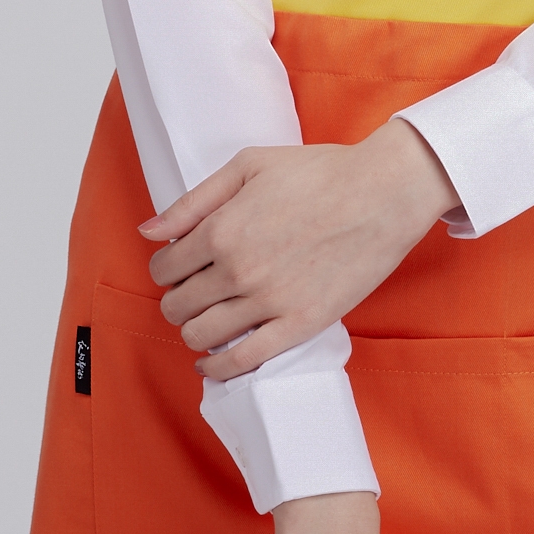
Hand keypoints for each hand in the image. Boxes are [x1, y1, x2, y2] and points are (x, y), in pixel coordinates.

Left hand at [139, 121, 457, 378]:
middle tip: (194, 291)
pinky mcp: (299, 324)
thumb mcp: (249, 165)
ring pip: (201, 336)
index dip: (165, 267)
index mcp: (221, 229)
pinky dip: (218, 368)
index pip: (164, 267)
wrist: (384, 193)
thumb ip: (194, 200)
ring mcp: (269, 301)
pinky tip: (212, 363)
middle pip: (178, 305)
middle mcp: (238, 270)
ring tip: (206, 319)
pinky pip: (243, 361)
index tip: (179, 266)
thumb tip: (149, 231)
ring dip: (193, 331)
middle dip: (178, 299)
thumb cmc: (320, 171)